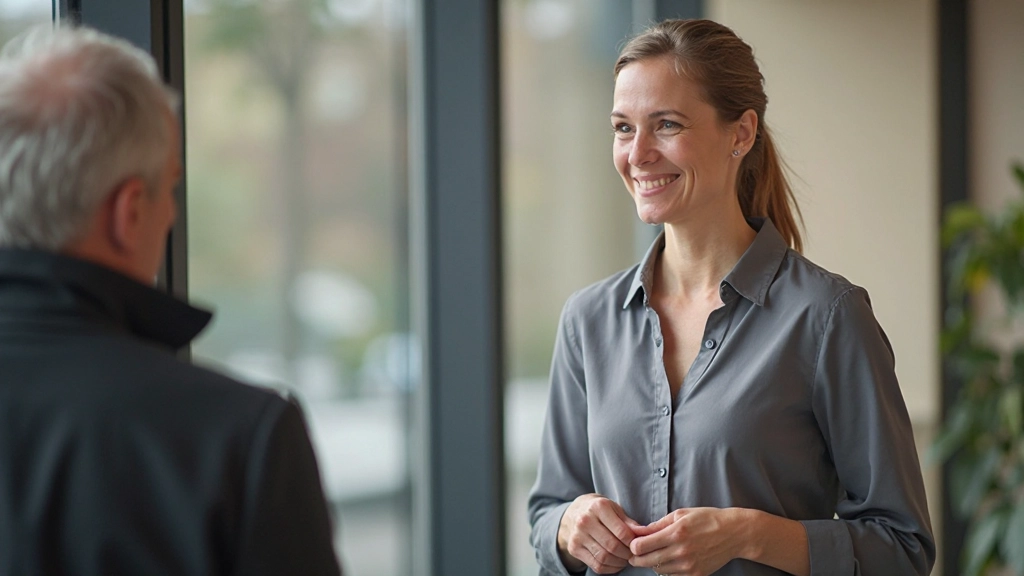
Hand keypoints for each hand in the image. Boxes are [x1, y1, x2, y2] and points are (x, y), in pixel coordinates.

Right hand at [557, 493, 641, 573]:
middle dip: (627, 554)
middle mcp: (585, 520)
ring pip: (604, 558)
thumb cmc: (601, 511)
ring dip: (619, 563)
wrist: (575, 513)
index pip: (622, 532)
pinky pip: (596, 565)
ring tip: (625, 559)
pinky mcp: (574, 548)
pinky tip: (616, 563)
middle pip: (612, 546)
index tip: (638, 545)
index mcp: (598, 507)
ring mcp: (577, 536)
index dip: (633, 542)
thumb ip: (629, 523)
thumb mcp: (615, 509)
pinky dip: (610, 568)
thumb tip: (645, 535)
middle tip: (633, 554)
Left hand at [628, 507, 744, 575]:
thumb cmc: (707, 519)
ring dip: (652, 564)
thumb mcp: (681, 514)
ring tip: (654, 554)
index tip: (633, 543)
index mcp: (675, 533)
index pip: (641, 546)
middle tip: (634, 554)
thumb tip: (638, 531)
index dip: (633, 545)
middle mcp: (681, 551)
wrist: (734, 534)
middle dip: (636, 558)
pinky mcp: (696, 575)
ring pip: (658, 570)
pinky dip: (666, 569)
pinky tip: (669, 560)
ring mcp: (688, 566)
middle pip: (646, 561)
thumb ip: (657, 524)